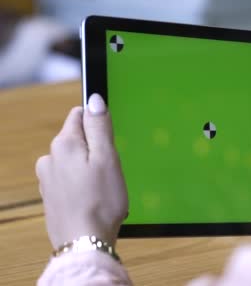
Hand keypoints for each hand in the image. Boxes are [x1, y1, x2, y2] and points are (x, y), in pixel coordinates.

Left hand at [36, 94, 126, 248]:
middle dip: (96, 149)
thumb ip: (100, 126)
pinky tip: (94, 200)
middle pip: (78, 139)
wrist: (84, 243)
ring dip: (90, 169)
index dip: (99, 125)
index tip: (110, 142)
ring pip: (75, 161)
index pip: (80, 114)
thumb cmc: (101, 201)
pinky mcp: (51, 196)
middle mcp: (50, 157)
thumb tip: (94, 99)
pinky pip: (71, 180)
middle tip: (111, 170)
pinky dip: (83, 185)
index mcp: (64, 144)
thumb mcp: (108, 158)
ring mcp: (48, 178)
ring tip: (104, 188)